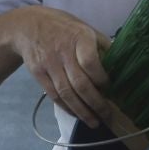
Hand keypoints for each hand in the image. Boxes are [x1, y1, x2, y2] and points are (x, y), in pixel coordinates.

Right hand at [12, 6, 115, 127]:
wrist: (28, 26)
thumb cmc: (64, 28)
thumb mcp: (85, 28)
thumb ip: (101, 45)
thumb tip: (120, 64)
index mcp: (79, 38)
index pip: (91, 63)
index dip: (101, 79)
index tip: (110, 89)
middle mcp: (63, 52)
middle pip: (79, 83)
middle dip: (95, 103)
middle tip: (107, 116)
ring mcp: (49, 64)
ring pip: (66, 93)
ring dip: (81, 111)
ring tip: (94, 122)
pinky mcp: (38, 74)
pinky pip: (54, 95)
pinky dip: (66, 107)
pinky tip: (77, 114)